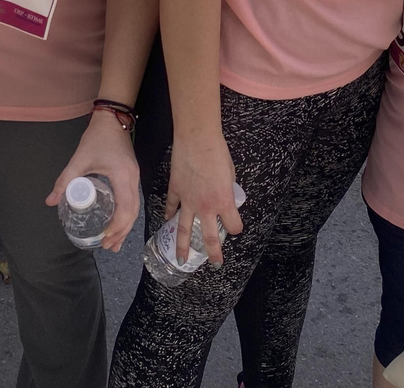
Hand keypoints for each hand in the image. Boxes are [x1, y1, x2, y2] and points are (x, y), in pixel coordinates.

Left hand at [45, 109, 139, 252]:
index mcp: (122, 177)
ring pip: (135, 208)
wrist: (112, 119)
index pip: (125, 209)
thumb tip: (50, 201)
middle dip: (121, 232)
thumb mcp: (79, 159)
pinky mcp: (132, 175)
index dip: (117, 226)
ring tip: (114, 242)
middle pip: (133, 213)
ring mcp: (135, 178)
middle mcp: (133, 180)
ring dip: (125, 226)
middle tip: (108, 246)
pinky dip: (126, 215)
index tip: (104, 237)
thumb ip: (65, 180)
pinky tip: (118, 223)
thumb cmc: (97, 137)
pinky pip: (133, 201)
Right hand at [162, 130, 241, 264]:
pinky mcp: (175, 190)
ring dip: (183, 246)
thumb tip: (224, 194)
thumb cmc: (218, 153)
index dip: (236, 227)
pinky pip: (171, 207)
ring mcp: (188, 201)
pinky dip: (169, 215)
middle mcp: (206, 207)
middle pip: (209, 238)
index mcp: (223, 202)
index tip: (235, 225)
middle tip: (215, 264)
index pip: (233, 225)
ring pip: (184, 230)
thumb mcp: (230, 174)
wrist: (197, 139)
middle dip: (213, 254)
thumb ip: (227, 190)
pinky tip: (167, 222)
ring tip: (182, 259)